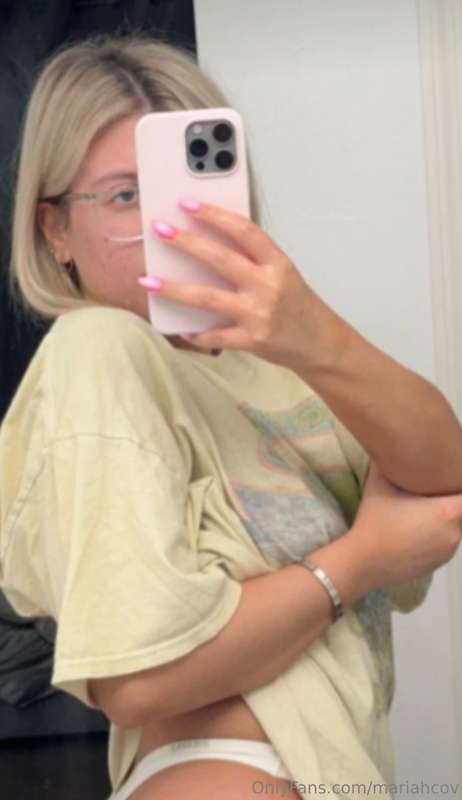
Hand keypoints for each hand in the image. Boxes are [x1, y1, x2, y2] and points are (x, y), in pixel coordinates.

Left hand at [137, 199, 347, 370]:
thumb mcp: (282, 274)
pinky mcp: (252, 340)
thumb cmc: (297, 306)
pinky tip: (181, 329)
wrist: (319, 343)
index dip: (214, 215)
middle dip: (186, 242)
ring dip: (174, 289)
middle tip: (159, 229)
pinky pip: (216, 336)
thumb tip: (209, 241)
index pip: (244, 231)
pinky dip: (197, 334)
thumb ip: (252, 259)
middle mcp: (268, 286)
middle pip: (220, 259)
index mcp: (277, 263)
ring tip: (148, 280)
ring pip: (208, 298)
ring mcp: (258, 314)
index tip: (188, 204)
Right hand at [349, 461, 461, 591]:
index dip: (459, 486)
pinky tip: (418, 530)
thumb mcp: (379, 483)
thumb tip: (391, 446)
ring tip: (425, 510)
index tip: (450, 480)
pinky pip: (447, 542)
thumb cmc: (375, 520)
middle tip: (435, 491)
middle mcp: (454, 533)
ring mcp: (448, 551)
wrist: (363, 562)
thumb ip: (389, 462)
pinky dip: (439, 534)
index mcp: (447, 512)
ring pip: (457, 528)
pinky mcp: (439, 564)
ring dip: (447, 518)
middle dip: (453, 501)